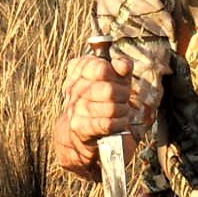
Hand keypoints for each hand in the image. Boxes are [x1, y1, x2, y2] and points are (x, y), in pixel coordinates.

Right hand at [54, 51, 145, 175]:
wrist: (84, 130)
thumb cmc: (104, 100)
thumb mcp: (117, 78)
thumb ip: (122, 66)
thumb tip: (123, 65)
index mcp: (80, 69)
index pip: (101, 68)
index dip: (116, 75)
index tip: (119, 80)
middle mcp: (74, 87)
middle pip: (109, 90)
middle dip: (123, 96)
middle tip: (123, 98)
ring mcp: (75, 108)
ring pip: (110, 108)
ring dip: (122, 111)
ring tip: (121, 111)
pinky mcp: (79, 127)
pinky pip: (106, 124)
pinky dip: (118, 124)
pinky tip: (119, 122)